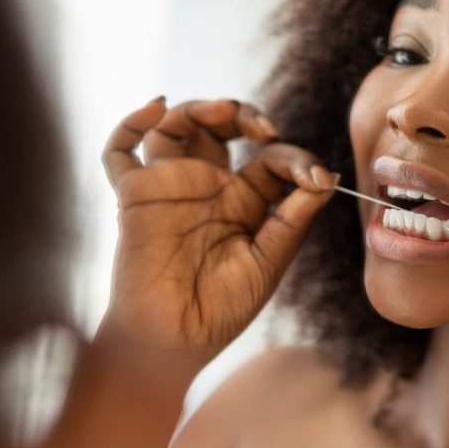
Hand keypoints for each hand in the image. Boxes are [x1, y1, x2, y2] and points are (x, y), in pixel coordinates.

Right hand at [100, 97, 335, 367]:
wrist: (175, 340)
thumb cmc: (223, 310)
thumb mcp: (269, 262)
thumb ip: (294, 218)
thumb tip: (327, 176)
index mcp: (245, 204)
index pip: (270, 160)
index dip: (295, 159)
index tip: (315, 177)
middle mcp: (207, 188)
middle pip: (222, 128)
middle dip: (245, 115)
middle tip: (264, 129)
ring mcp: (170, 188)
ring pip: (177, 126)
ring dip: (200, 108)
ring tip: (224, 110)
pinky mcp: (135, 196)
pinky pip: (121, 149)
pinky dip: (132, 121)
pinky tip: (156, 106)